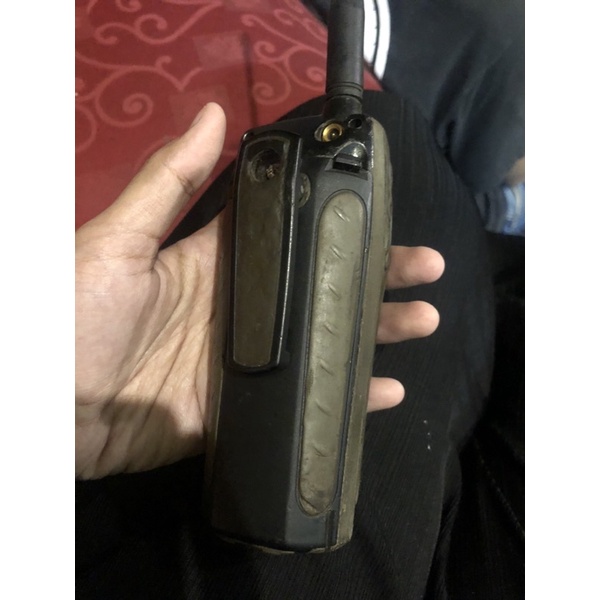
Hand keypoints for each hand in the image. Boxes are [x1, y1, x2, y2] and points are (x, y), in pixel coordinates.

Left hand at [76, 103, 443, 478]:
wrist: (50, 408)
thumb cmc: (76, 316)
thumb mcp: (119, 240)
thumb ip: (168, 183)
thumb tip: (211, 116)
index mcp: (217, 266)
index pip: (290, 239)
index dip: (334, 227)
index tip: (380, 216)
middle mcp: (242, 311)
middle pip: (320, 290)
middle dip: (373, 278)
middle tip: (424, 272)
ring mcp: (248, 362)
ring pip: (324, 343)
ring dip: (373, 334)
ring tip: (421, 320)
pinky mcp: (243, 410)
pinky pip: (303, 402)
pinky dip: (343, 399)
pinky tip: (384, 391)